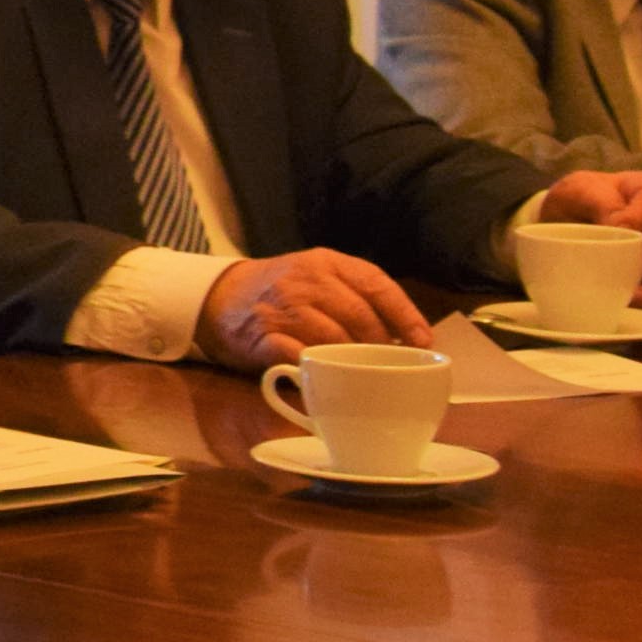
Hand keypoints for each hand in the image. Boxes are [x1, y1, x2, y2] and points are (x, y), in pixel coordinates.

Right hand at [196, 247, 427, 370]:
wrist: (218, 297)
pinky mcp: (261, 337)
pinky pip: (298, 357)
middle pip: (358, 315)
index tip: (423, 340)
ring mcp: (280, 308)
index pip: (375, 283)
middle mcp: (304, 279)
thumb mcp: (318, 277)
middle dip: (381, 345)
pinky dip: (317, 370)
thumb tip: (406, 337)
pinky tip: (326, 379)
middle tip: (390, 364)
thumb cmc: (283, 292)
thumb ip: (355, 296)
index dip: (404, 314)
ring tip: (363, 374)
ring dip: (354, 361)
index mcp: (325, 262)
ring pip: (333, 339)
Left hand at [538, 169, 641, 304]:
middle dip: (640, 246)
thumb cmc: (577, 202)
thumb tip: (620, 228)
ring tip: (613, 274)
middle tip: (610, 254)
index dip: (640, 215)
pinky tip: (629, 297)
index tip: (614, 228)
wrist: (567, 226)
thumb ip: (598, 201)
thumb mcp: (577, 190)